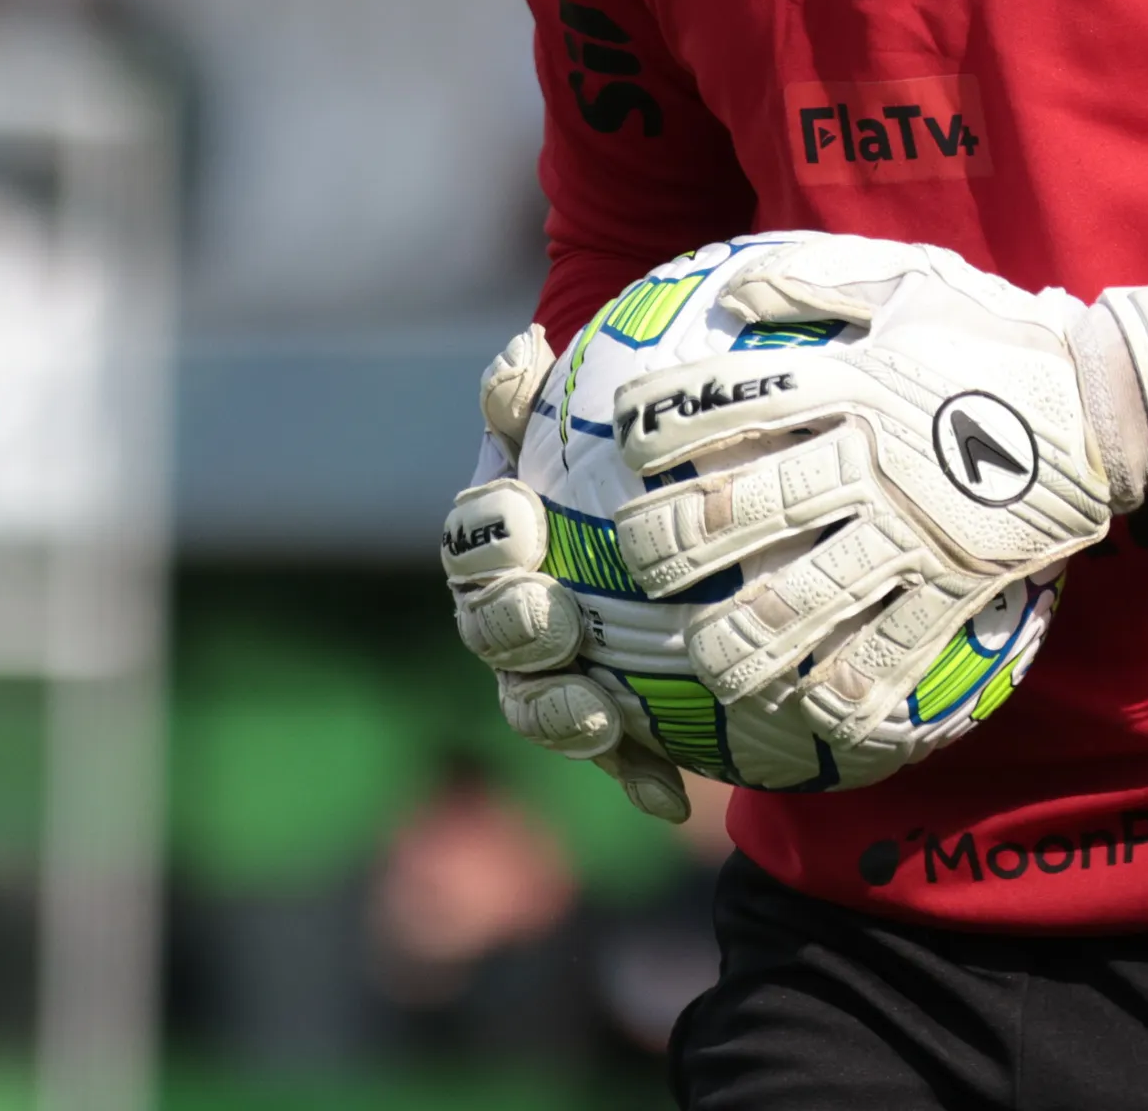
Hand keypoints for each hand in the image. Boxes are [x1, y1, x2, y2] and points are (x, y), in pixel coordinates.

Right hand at [438, 322, 690, 822]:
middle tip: (555, 621)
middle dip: (516, 631)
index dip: (488, 539)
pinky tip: (674, 798)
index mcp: (496, 541)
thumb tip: (525, 349)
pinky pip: (616, 761)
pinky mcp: (606, 726)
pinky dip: (638, 779)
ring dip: (563, 716)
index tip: (522, 519)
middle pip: (492, 635)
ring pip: (538, 708)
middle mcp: (511, 615)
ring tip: (601, 717)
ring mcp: (552, 677)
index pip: (473, 543)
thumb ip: (540, 390)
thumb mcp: (576, 411)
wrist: (659, 508)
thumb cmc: (606, 447)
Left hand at [607, 234, 1147, 757]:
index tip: (620, 445)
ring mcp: (912, 530)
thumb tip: (726, 292)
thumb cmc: (998, 335)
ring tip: (697, 659)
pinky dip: (845, 689)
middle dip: (670, 544)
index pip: (730, 401)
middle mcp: (868, 460)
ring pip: (803, 598)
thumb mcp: (910, 282)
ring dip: (738, 636)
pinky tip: (807, 714)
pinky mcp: (957, 584)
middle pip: (744, 508)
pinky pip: (892, 650)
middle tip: (629, 564)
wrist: (1108, 399)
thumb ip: (814, 282)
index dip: (662, 425)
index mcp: (848, 383)